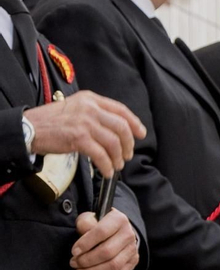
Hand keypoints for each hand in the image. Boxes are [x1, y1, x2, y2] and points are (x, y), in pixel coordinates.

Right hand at [23, 90, 144, 175]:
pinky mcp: (79, 138)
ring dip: (118, 157)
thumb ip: (94, 113)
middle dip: (128, 144)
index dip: (134, 123)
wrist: (29, 128)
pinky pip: (101, 154)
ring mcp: (85, 123)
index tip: (141, 134)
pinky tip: (107, 170)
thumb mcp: (75, 107)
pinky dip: (107, 165)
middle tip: (128, 154)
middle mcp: (90, 108)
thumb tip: (115, 128)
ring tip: (117, 165)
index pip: (121, 109)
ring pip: (113, 142)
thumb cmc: (50, 121)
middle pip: (121, 127)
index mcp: (90, 99)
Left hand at [70, 209, 138, 269]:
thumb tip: (84, 230)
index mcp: (119, 220)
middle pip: (107, 252)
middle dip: (87, 261)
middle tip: (73, 264)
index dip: (86, 243)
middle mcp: (129, 234)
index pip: (102, 232)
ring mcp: (132, 249)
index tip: (74, 251)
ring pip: (113, 265)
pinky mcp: (133, 261)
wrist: (117, 231)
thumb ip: (85, 222)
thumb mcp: (90, 218)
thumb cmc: (99, 225)